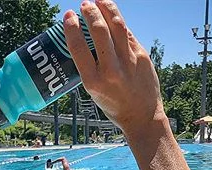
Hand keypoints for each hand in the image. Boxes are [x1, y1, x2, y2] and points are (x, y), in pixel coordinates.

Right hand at [64, 0, 164, 133]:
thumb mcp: (94, 91)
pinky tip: (112, 16)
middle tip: (84, 5)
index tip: (68, 15)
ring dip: (106, 8)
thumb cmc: (114, 104)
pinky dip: (118, 22)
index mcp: (93, 82)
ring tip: (99, 0)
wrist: (142, 116)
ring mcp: (128, 62)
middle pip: (99, 31)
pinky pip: (128, 34)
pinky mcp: (142, 56)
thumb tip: (86, 36)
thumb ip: (90, 66)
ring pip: (117, 25)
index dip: (71, 27)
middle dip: (90, 12)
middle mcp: (111, 70)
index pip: (79, 47)